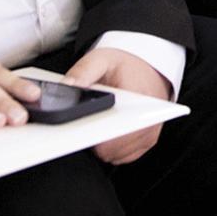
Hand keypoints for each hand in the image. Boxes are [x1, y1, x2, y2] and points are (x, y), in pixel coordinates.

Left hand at [65, 48, 169, 164]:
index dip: (92, 135)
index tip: (82, 129)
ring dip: (102, 145)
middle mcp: (148, 119)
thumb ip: (83, 72)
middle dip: (93, 140)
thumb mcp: (101, 59)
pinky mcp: (149, 140)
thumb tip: (67, 87)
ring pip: (115, 155)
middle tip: (88, 121)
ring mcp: (149, 132)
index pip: (113, 132)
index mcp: (137, 98)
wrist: (149, 69)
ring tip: (99, 123)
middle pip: (111, 149)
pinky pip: (124, 156)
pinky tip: (108, 132)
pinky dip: (112, 148)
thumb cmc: (127, 66)